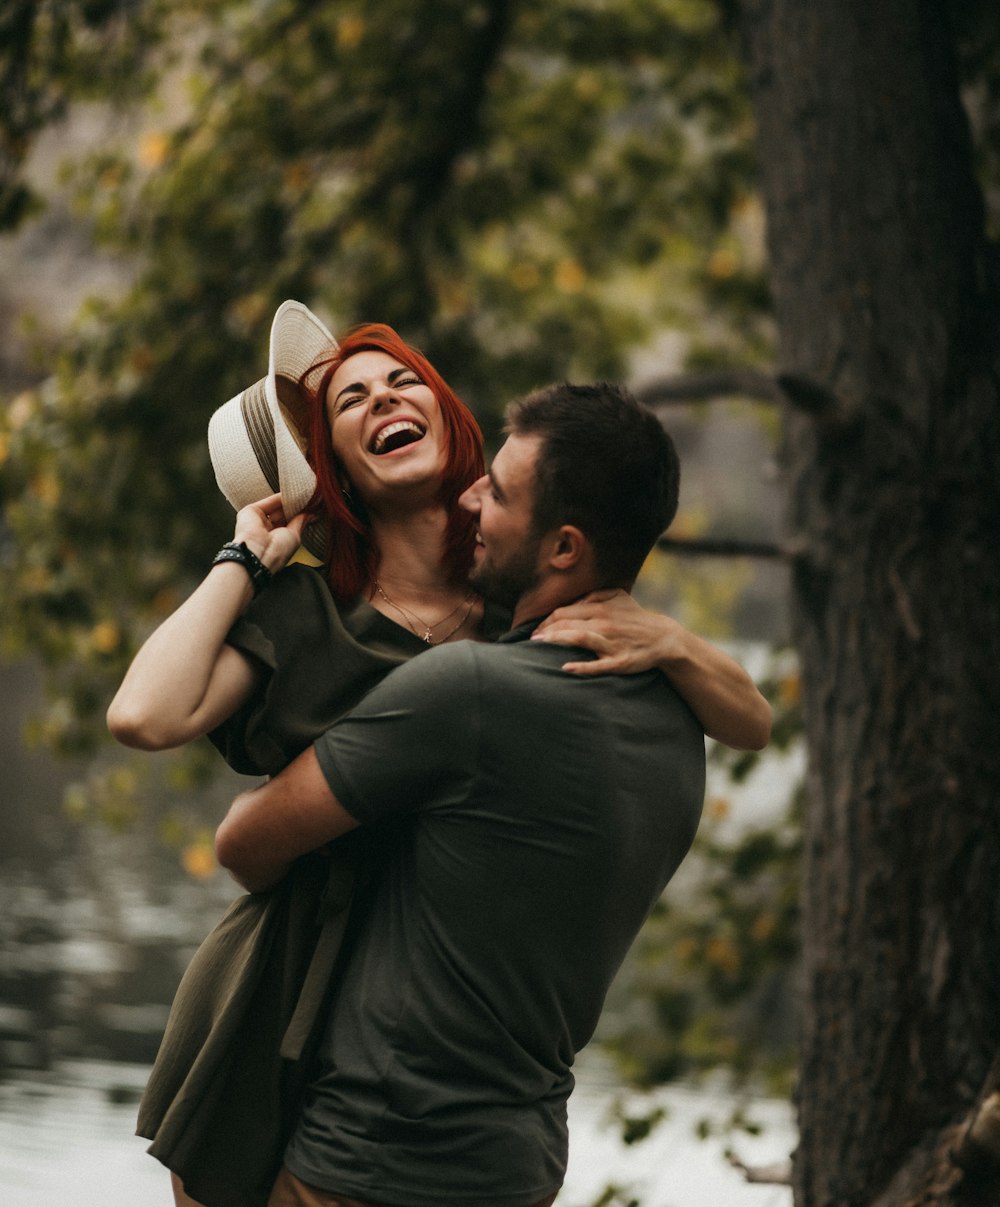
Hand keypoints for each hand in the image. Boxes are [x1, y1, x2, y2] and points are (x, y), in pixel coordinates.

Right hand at [233, 492, 307, 574]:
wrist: (258, 554)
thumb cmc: (277, 552)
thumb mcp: (294, 536)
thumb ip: (300, 522)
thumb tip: (313, 515)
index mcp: (276, 540)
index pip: (289, 524)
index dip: (299, 516)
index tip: (312, 508)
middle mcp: (266, 531)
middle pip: (282, 514)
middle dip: (295, 508)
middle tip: (309, 499)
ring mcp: (257, 521)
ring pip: (275, 507)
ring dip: (288, 501)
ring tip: (302, 495)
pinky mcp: (250, 512)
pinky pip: (267, 502)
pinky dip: (278, 498)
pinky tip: (290, 493)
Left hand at [532, 589, 674, 674]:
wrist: (663, 638)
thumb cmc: (635, 618)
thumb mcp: (618, 598)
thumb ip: (593, 596)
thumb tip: (570, 602)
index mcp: (601, 608)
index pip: (563, 613)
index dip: (545, 621)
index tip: (534, 631)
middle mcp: (604, 623)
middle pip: (566, 624)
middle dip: (545, 631)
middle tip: (529, 641)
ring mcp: (612, 643)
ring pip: (579, 638)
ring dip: (557, 641)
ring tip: (539, 646)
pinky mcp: (620, 661)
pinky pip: (599, 665)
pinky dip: (582, 667)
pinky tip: (566, 668)